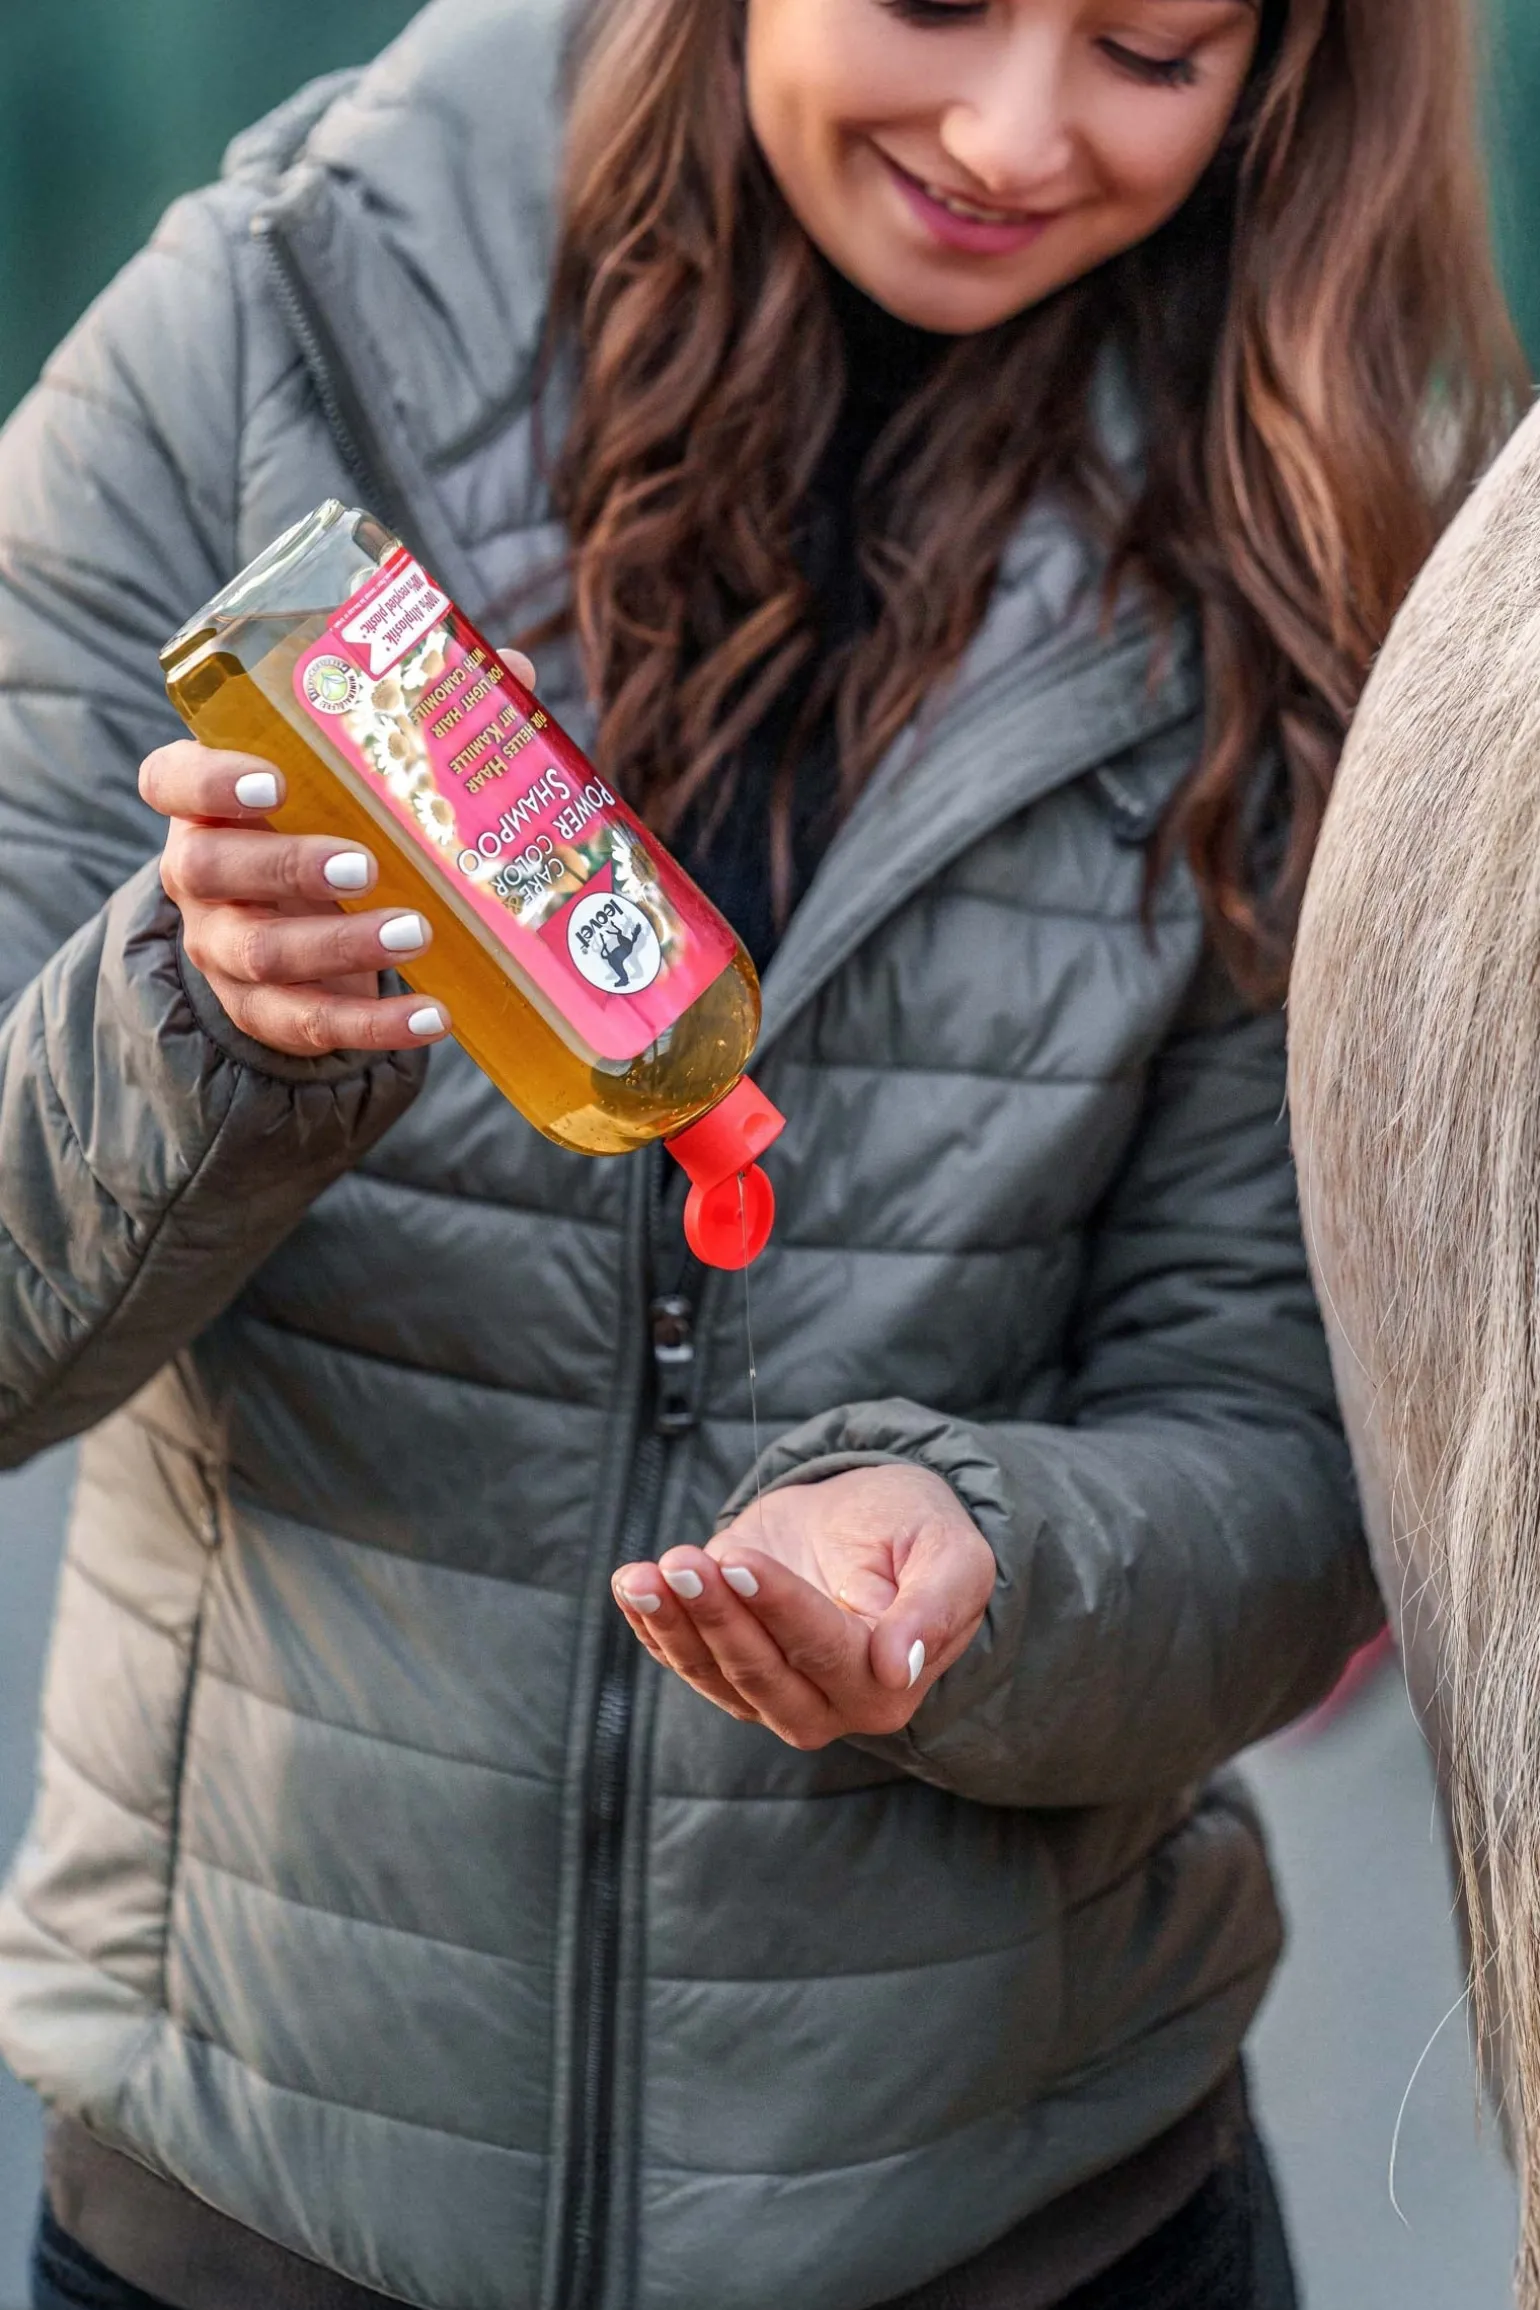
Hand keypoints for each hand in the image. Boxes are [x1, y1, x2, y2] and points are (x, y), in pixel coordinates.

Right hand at [141, 647, 535, 1057]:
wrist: (309, 921)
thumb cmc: (334, 819)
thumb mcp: (356, 773)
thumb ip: (419, 717)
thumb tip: (514, 670)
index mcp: (208, 797)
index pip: (169, 778)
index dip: (209, 780)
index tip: (273, 781)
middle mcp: (198, 872)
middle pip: (210, 869)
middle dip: (288, 866)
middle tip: (365, 863)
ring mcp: (223, 946)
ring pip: (260, 954)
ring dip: (340, 947)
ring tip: (417, 934)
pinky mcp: (262, 1010)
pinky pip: (307, 1024)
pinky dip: (373, 1027)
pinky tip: (435, 1018)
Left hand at [612, 1464, 995, 1748]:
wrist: (874, 1522)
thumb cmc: (919, 1532)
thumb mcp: (952, 1554)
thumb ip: (934, 1608)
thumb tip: (898, 1670)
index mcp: (889, 1684)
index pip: (826, 1651)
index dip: (779, 1607)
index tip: (738, 1557)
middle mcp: (831, 1706)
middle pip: (762, 1673)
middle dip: (716, 1616)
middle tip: (683, 1559)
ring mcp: (774, 1695)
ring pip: (714, 1675)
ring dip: (672, 1624)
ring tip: (643, 1574)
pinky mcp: (731, 1670)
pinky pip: (684, 1661)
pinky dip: (651, 1627)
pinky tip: (632, 1586)